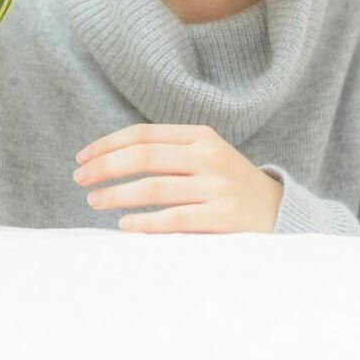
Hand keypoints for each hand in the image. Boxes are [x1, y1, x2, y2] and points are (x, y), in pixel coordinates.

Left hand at [72, 123, 284, 232]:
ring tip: (94, 201)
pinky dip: (144, 222)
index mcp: (202, 136)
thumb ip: (170, 152)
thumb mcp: (207, 156)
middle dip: (104, 167)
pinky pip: (173, 219)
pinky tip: (124, 225)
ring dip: (116, 195)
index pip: (144, 134)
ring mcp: (216, 187)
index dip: (108, 144)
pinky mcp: (222, 218)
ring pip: (154, 187)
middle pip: (144, 156)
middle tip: (79, 180)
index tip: (82, 158)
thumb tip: (111, 158)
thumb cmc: (229, 185)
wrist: (279, 212)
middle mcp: (209, 156)